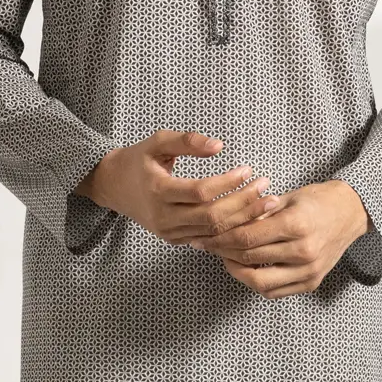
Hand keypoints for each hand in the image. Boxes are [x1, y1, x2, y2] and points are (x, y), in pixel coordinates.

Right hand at [79, 129, 274, 245]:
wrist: (114, 186)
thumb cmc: (138, 159)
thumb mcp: (158, 141)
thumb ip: (187, 141)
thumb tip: (219, 146)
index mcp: (158, 191)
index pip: (200, 192)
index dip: (227, 183)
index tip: (248, 169)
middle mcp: (164, 217)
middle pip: (212, 217)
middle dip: (243, 204)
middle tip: (266, 188)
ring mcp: (169, 232)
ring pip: (213, 233)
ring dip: (243, 220)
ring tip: (267, 204)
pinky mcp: (175, 240)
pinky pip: (208, 239)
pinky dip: (231, 231)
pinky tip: (251, 218)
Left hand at [189, 180, 369, 298]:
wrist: (350, 213)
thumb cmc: (318, 200)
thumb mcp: (287, 197)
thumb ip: (258, 212)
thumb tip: (226, 221)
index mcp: (296, 225)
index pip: (247, 237)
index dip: (221, 238)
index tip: (206, 235)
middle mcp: (303, 251)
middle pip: (249, 258)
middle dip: (223, 252)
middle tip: (208, 245)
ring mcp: (308, 271)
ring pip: (259, 282)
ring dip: (237, 271)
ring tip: (225, 257)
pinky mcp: (311, 283)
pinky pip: (275, 292)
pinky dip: (256, 282)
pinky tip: (245, 268)